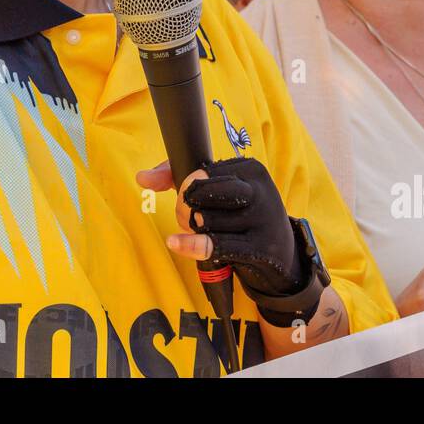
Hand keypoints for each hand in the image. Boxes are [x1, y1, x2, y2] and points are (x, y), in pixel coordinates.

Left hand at [136, 157, 308, 304]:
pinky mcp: (261, 247)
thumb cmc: (242, 216)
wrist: (281, 254)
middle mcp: (259, 189)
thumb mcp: (219, 191)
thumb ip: (177, 176)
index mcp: (250, 169)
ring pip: (206, 221)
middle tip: (186, 217)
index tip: (186, 196)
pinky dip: (191, 245)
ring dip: (191, 230)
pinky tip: (176, 242)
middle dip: (184, 207)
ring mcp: (263, 218)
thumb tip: (142, 177)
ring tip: (197, 233)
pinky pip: (216, 244)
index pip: (202, 171)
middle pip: (201, 193)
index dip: (185, 186)